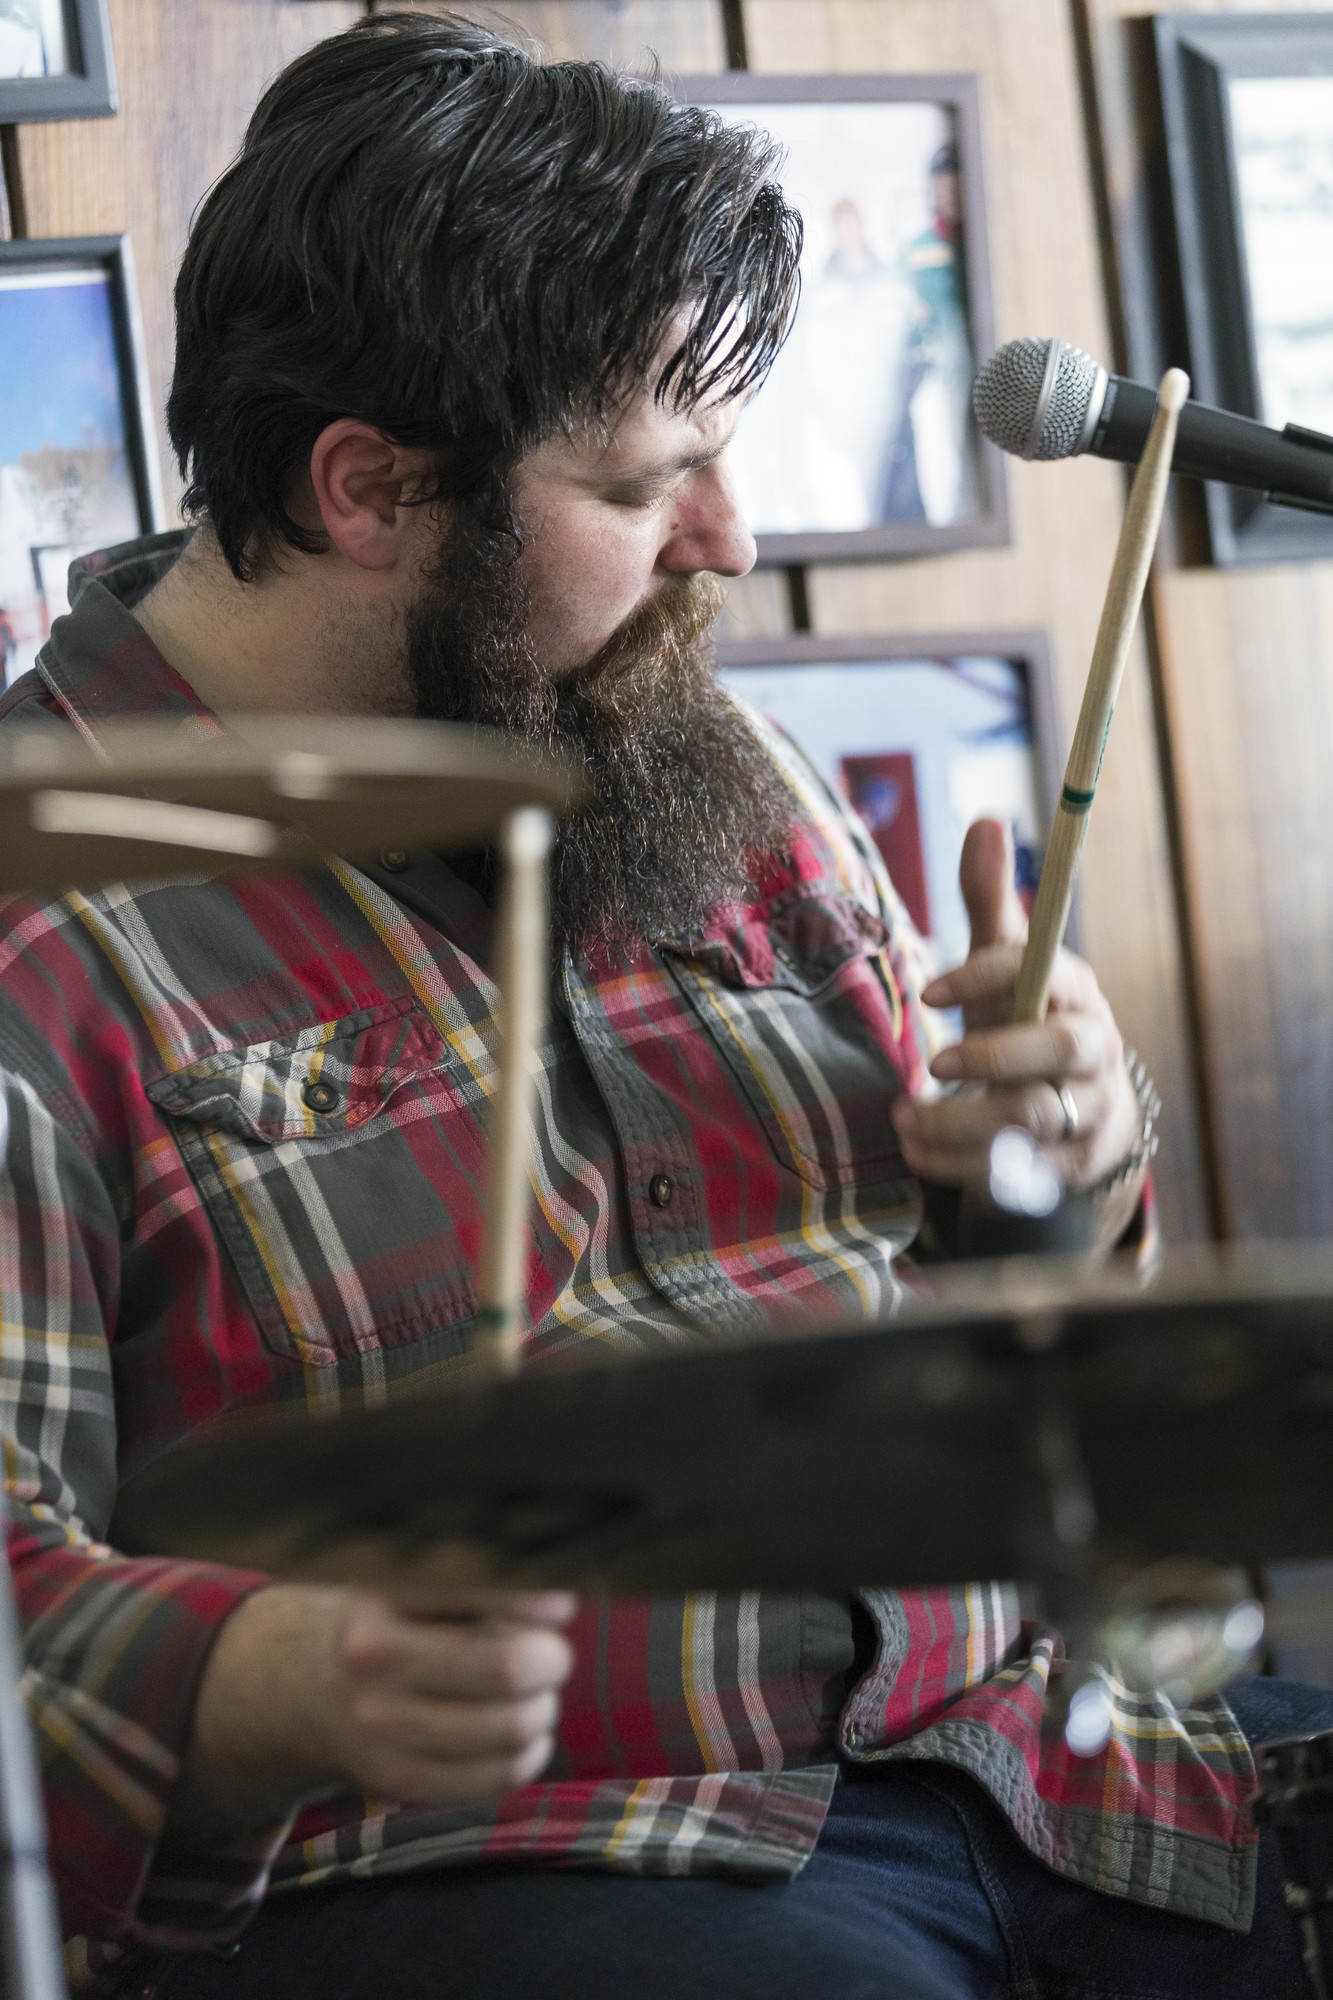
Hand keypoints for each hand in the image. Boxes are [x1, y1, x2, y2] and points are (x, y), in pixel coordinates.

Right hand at [165, 1583, 576, 1843]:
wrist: (305, 1689)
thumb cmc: (388, 1626)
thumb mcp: (416, 1591)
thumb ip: (487, 1593)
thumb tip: (562, 1607)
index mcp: (384, 1607)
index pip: (482, 1597)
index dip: (537, 1602)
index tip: (561, 1607)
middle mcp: (375, 1672)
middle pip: (507, 1669)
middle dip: (550, 1661)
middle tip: (552, 1657)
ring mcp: (381, 1735)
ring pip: (509, 1730)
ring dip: (543, 1712)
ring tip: (537, 1698)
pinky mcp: (396, 1785)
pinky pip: (490, 1781)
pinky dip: (526, 1759)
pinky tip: (524, 1739)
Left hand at [890, 819, 1140, 1208]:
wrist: (1081, 1110)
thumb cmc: (1028, 1020)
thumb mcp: (1009, 965)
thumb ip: (991, 902)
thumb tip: (988, 817)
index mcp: (1076, 992)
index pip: (1042, 974)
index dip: (984, 978)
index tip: (926, 991)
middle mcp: (1094, 1051)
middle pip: (1059, 1053)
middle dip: (991, 1056)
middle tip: (930, 1065)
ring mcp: (1088, 1111)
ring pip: (1033, 1119)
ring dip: (958, 1122)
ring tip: (903, 1116)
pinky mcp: (1069, 1165)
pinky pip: (1017, 1172)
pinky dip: (958, 1165)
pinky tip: (915, 1151)